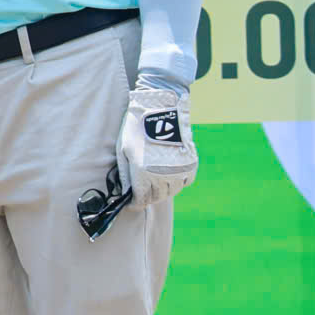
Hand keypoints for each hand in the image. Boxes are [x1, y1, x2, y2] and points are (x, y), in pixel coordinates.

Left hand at [117, 85, 196, 205]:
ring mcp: (179, 171)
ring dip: (162, 191)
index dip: (136, 203)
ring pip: (171, 191)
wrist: (160, 110)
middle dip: (148, 197)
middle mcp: (163, 175)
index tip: (133, 204)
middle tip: (143, 194)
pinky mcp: (190, 165)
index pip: (141, 198)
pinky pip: (184, 182)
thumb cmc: (136, 128)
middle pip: (157, 197)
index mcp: (143, 172)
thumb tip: (127, 190)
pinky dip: (176, 182)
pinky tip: (168, 175)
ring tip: (154, 184)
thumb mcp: (124, 149)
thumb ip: (126, 173)